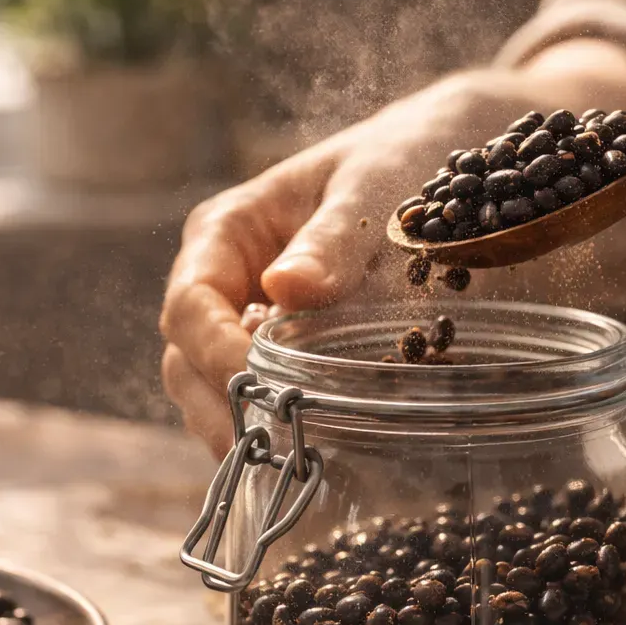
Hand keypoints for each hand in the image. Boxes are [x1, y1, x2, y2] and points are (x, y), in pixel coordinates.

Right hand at [160, 70, 529, 454]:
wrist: (437, 157)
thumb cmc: (397, 160)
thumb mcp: (368, 190)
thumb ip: (330, 240)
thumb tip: (286, 288)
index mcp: (225, 232)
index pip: (190, 305)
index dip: (214, 353)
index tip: (258, 387)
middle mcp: (225, 281)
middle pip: (188, 361)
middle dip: (222, 409)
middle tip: (272, 451)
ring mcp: (250, 321)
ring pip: (217, 391)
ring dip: (245, 431)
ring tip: (290, 467)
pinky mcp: (286, 352)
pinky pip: (263, 399)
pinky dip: (276, 430)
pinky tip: (312, 456)